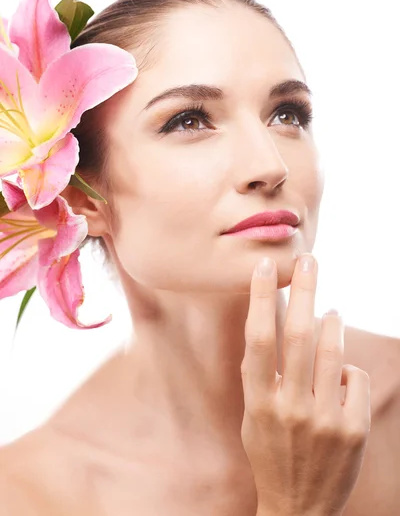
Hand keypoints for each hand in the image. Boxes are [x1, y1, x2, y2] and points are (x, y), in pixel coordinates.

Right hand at [241, 254, 370, 515]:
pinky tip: (339, 380)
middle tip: (308, 260)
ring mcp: (324, 420)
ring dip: (332, 324)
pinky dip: (347, 372)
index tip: (263, 267)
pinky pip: (355, 379)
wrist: (299, 507)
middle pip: (298, 335)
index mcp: (259, 401)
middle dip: (304, 291)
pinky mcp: (352, 430)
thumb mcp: (254, 415)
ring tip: (329, 311)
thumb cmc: (271, 451)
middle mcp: (290, 407)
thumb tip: (273, 323)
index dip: (260, 299)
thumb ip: (261, 374)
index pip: (258, 340)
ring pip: (333, 351)